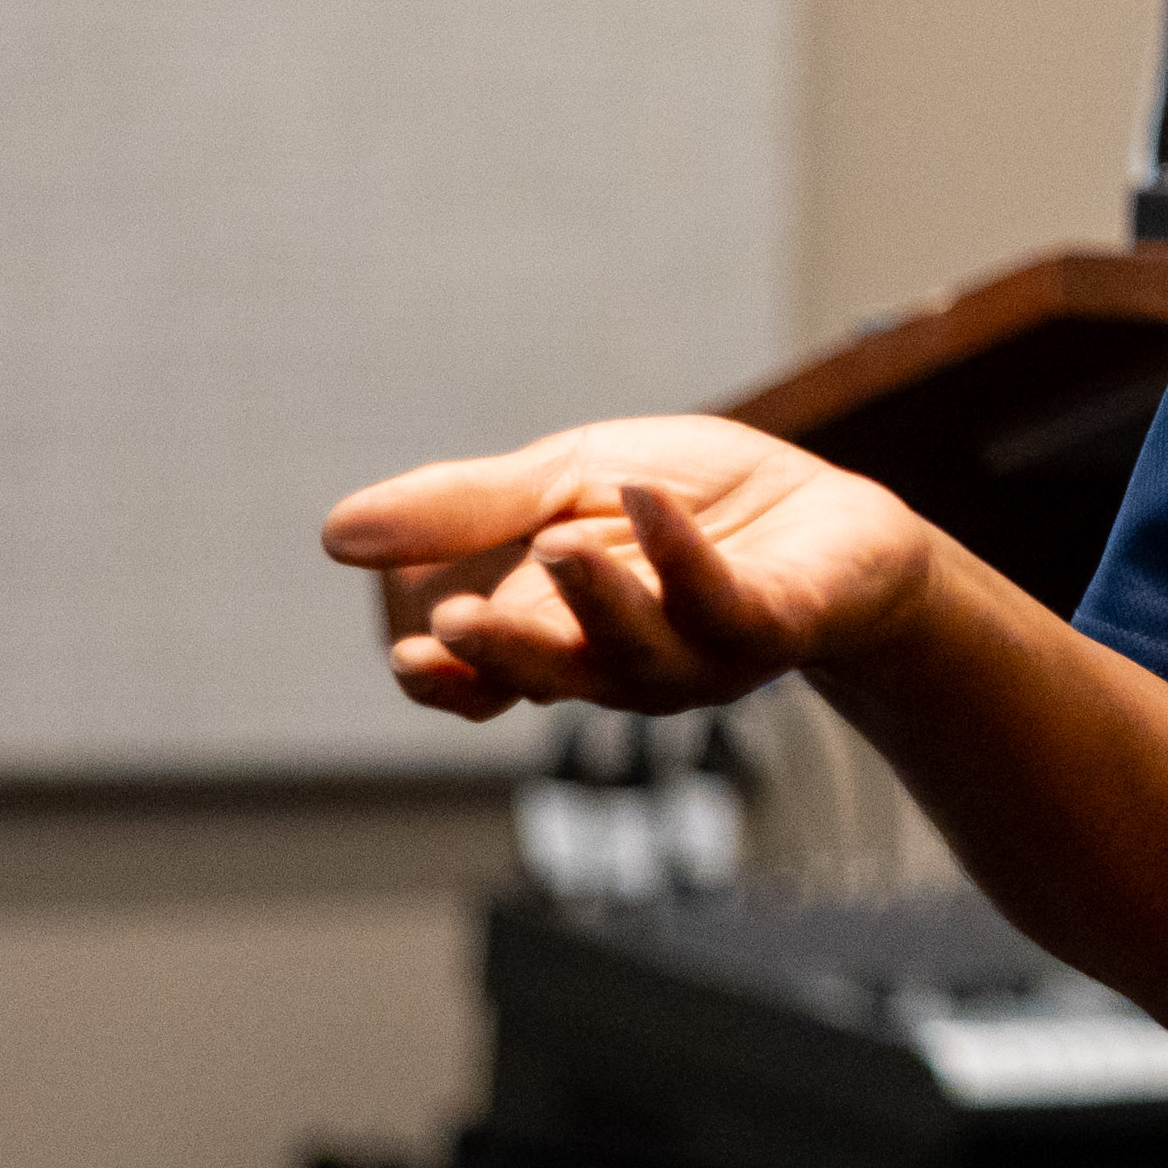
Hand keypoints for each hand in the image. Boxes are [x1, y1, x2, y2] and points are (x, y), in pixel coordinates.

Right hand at [320, 416, 940, 719]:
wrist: (831, 520)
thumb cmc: (689, 511)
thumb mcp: (563, 486)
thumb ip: (467, 510)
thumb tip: (336, 533)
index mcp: (556, 643)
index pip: (478, 680)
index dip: (443, 677)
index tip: (409, 655)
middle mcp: (620, 666)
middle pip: (547, 673)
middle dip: (501, 653)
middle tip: (451, 625)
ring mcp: (699, 653)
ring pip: (634, 650)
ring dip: (591, 602)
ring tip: (555, 547)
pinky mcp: (775, 621)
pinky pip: (723, 600)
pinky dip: (681, 553)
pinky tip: (643, 498)